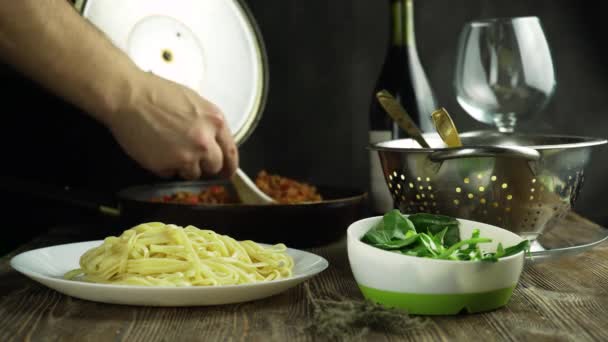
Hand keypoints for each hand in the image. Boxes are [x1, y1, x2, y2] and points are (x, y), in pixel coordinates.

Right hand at [105, 71, 238, 179]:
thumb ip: (208, 124)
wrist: (128, 96)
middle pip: (214, 166)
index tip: (227, 172)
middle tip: (190, 156)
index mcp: (215, 121)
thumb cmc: (156, 93)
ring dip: (183, 166)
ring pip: (193, 173)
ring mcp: (186, 156)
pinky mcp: (166, 166)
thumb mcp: (194, 102)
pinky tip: (155, 149)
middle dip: (205, 165)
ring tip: (167, 147)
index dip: (230, 165)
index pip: (231, 151)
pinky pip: (170, 174)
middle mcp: (205, 141)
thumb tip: (214, 143)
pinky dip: (164, 167)